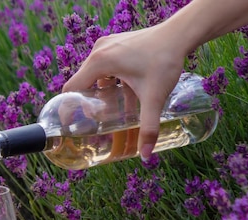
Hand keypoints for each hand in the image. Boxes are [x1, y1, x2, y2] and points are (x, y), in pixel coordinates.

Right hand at [62, 25, 186, 159]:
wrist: (179, 35)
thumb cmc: (164, 61)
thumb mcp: (154, 97)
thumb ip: (148, 127)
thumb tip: (146, 155)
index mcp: (99, 62)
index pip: (71, 88)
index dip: (68, 107)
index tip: (71, 123)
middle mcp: (99, 51)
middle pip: (83, 83)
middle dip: (89, 103)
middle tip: (96, 120)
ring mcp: (107, 45)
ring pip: (95, 75)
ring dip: (102, 92)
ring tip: (113, 109)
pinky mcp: (116, 43)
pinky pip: (105, 65)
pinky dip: (110, 80)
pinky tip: (125, 92)